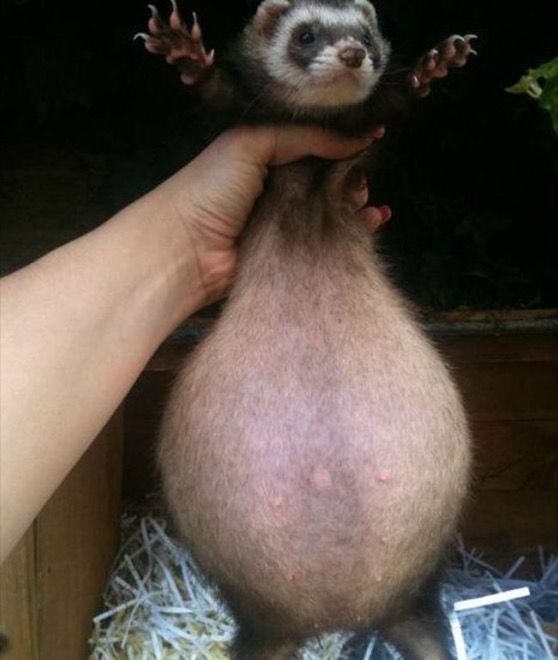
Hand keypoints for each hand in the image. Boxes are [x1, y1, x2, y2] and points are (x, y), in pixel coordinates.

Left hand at [155, 124, 385, 303]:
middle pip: (325, 182)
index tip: (371, 143)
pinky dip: (352, 233)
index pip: (311, 149)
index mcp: (265, 160)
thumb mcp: (252, 143)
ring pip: (331, 213)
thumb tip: (359, 136)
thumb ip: (304, 137)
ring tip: (372, 205)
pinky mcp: (290, 257)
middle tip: (366, 179)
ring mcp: (285, 227)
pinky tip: (373, 223)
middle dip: (351, 179)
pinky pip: (327, 243)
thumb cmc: (211, 188)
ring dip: (356, 206)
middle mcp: (277, 192)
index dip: (340, 146)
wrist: (185, 250)